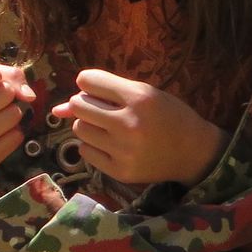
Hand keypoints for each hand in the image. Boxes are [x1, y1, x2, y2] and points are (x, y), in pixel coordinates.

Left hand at [51, 69, 229, 186]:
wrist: (194, 152)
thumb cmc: (167, 116)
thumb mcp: (143, 94)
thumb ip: (102, 93)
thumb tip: (57, 109)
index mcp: (138, 98)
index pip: (86, 80)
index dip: (89, 84)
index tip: (101, 92)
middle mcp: (129, 124)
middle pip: (77, 105)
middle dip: (85, 105)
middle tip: (105, 111)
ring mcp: (123, 150)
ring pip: (79, 129)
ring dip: (89, 126)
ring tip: (111, 129)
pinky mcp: (120, 171)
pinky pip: (85, 151)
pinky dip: (94, 146)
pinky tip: (113, 145)